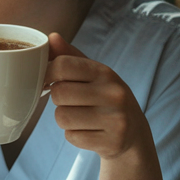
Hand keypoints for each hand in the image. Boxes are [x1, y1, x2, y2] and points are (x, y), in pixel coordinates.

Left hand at [46, 33, 149, 158]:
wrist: (133, 134)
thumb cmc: (105, 99)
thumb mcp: (93, 75)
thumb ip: (70, 56)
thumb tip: (51, 37)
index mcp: (105, 72)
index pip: (62, 65)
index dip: (46, 73)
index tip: (46, 80)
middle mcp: (113, 93)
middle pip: (58, 93)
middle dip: (57, 99)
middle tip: (70, 102)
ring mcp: (114, 119)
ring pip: (62, 117)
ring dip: (64, 119)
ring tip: (80, 117)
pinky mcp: (111, 142)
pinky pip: (72, 137)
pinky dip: (74, 135)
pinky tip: (89, 131)